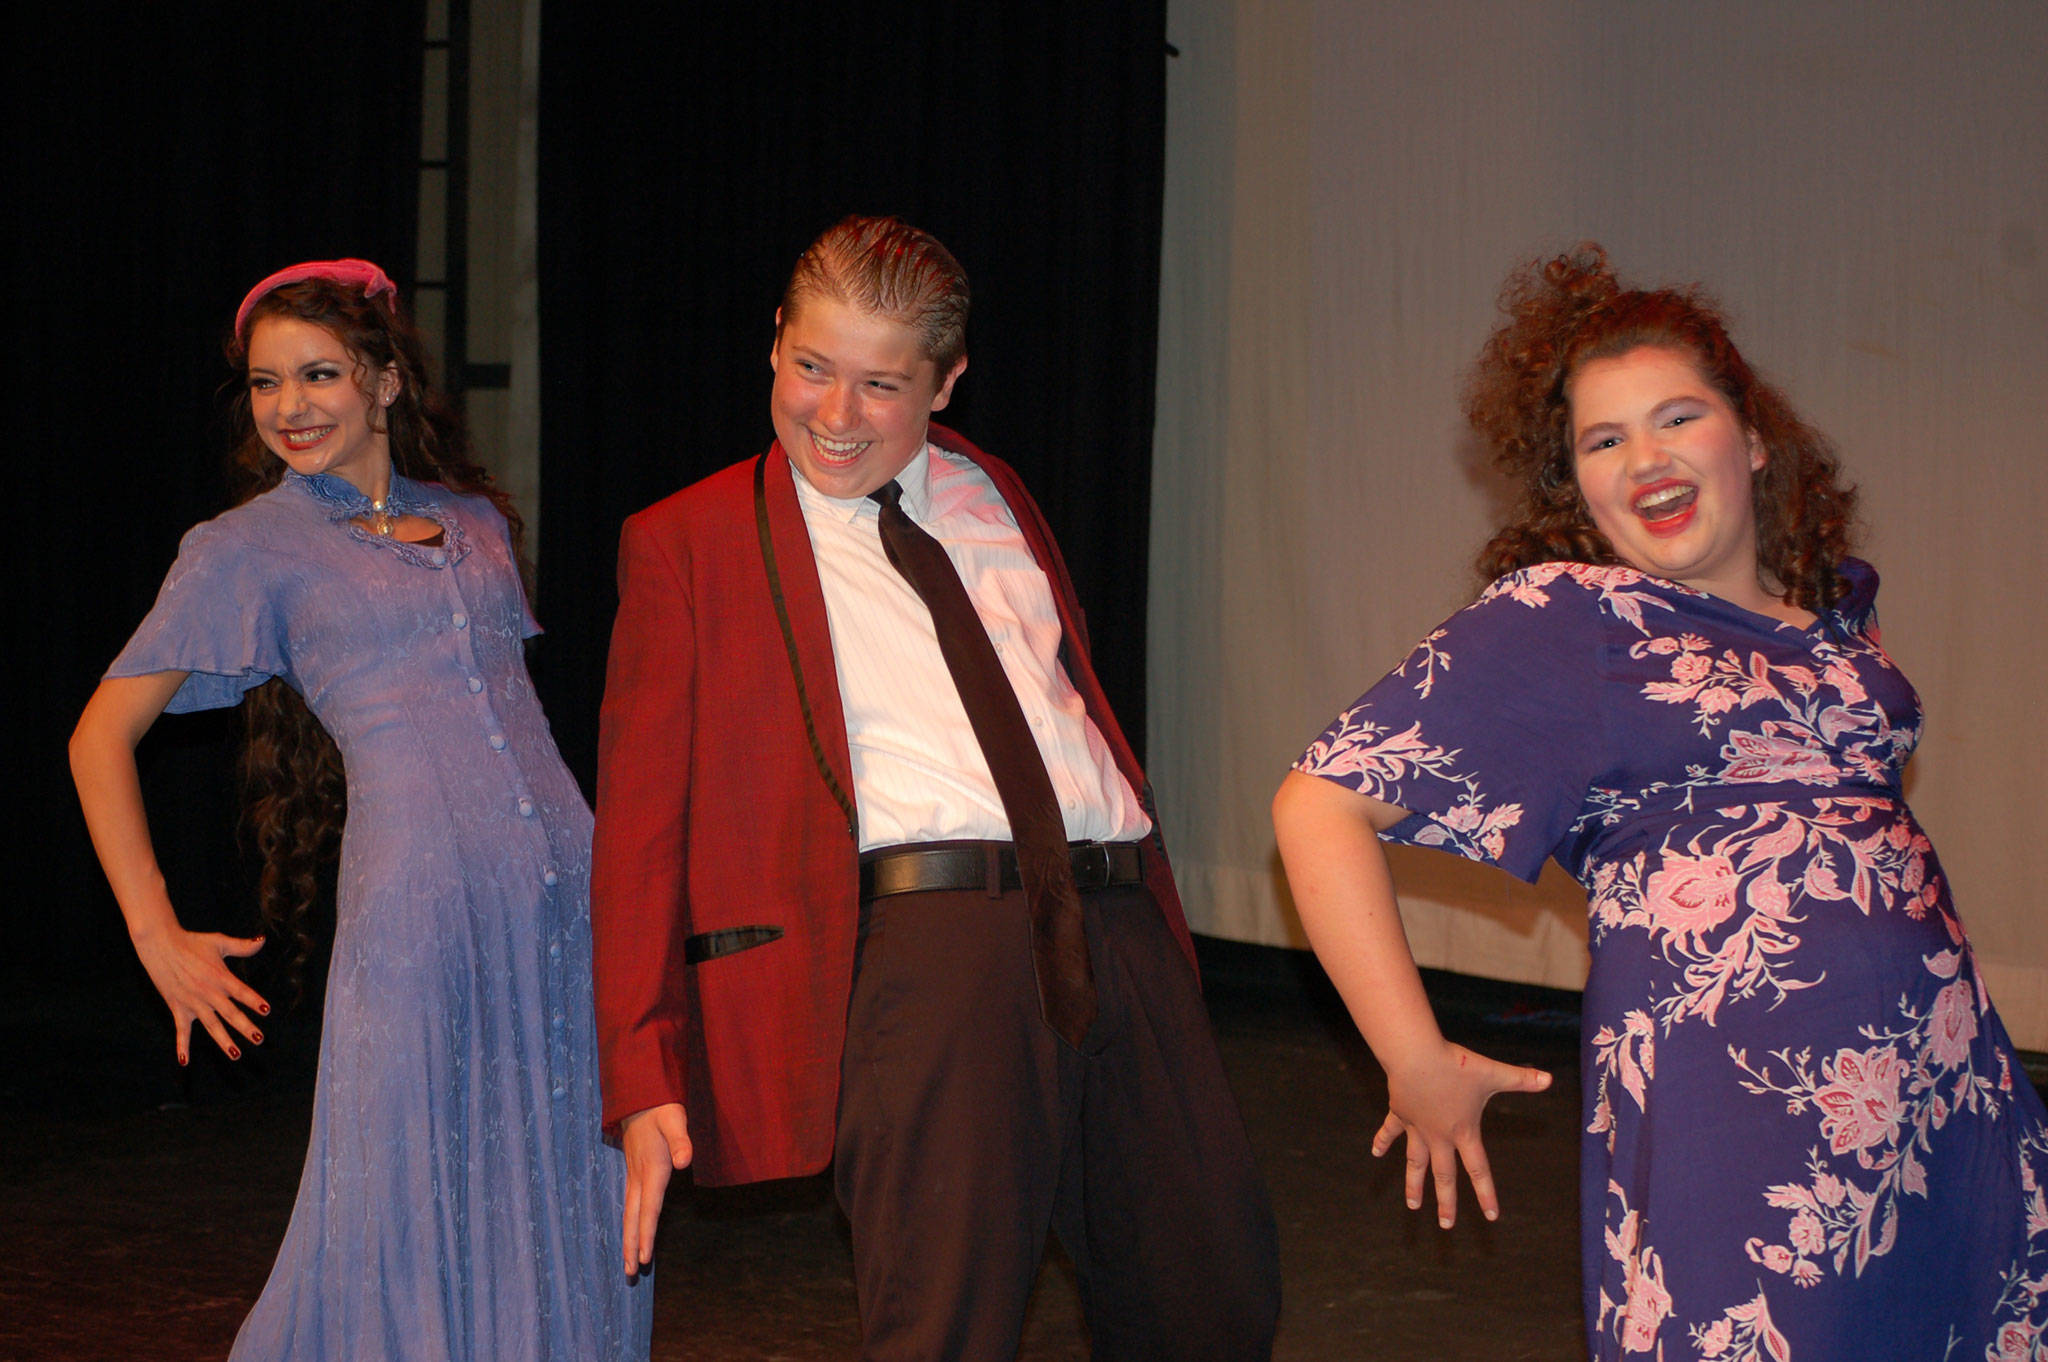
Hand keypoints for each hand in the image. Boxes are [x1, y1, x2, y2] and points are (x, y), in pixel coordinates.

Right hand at [130, 923, 268, 1065]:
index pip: (242, 992)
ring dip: (223, 1041)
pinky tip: (184, 1062)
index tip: (267, 1011)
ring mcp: (193, 1003)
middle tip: (259, 1039)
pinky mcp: (178, 1008)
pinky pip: (181, 1031)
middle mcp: (208, 993)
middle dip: (246, 1027)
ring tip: (236, 1054)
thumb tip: (263, 940)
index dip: (254, 1001)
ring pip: (211, 1026)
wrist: (160, 946)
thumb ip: (242, 946)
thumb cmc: (192, 943)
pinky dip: (182, 1046)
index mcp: (220, 977)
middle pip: (230, 1014)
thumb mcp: (219, 942)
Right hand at [620, 1102, 691, 1274]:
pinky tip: (632, 1233)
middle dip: (632, 1246)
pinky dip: (630, 1224)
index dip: (646, 1234)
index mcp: (652, 1169)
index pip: (649, 1208)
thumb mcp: (675, 1120)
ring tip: (628, 1263)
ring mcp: (634, 1176)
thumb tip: (684, 1162)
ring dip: (629, 1239)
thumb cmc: (661, 1109)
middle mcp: (639, 1177)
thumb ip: (681, 1140)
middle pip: (633, 1218)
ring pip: (629, 1214)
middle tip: (631, 1273)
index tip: (644, 1258)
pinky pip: (630, 1205)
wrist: (640, 1098)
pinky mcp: (634, 1173)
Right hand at [1374, 1039, 1550, 1227]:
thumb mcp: (1493, 1073)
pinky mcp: (1400, 1113)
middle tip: (1446, 1226)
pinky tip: (1375, 1153)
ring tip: (1412, 1206)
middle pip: (1444, 1176)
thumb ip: (1521, 1079)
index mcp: (1463, 1132)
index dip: (1486, 1194)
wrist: (1415, 1055)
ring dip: (1414, 1185)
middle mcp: (1439, 1136)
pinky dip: (1382, 1141)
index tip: (1491, 1217)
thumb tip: (1550, 1078)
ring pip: (1415, 1163)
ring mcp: (1417, 1127)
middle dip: (1446, 1202)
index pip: (1479, 1170)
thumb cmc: (1455, 1065)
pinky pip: (1390, 1131)